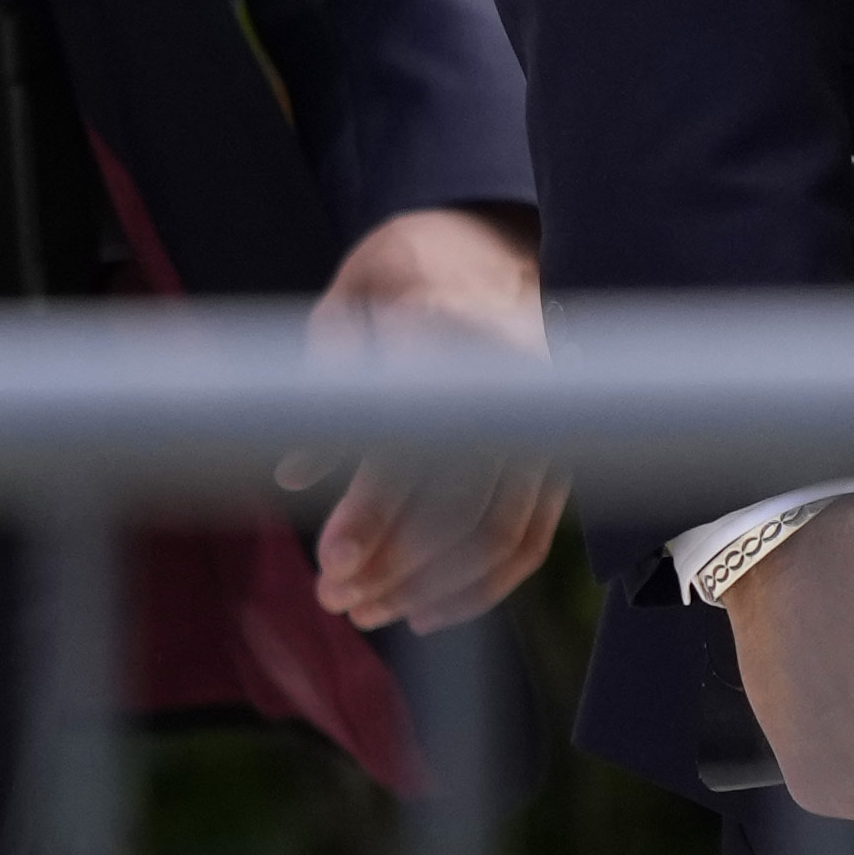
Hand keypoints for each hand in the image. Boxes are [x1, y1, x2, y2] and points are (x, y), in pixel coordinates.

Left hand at [287, 207, 566, 632]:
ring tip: (362, 608)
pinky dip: (482, 584)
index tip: (332, 564)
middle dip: (397, 562)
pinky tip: (425, 611)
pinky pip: (531, 535)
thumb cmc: (403, 272)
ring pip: (503, 527)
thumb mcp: (351, 296)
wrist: (490, 243)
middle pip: (468, 494)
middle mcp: (516, 372)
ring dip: (431, 584)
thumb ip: (327, 375)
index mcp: (453, 322)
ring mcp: (547, 414)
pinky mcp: (556, 448)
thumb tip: (297, 473)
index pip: (422, 434)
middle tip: (331, 596)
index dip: (376, 509)